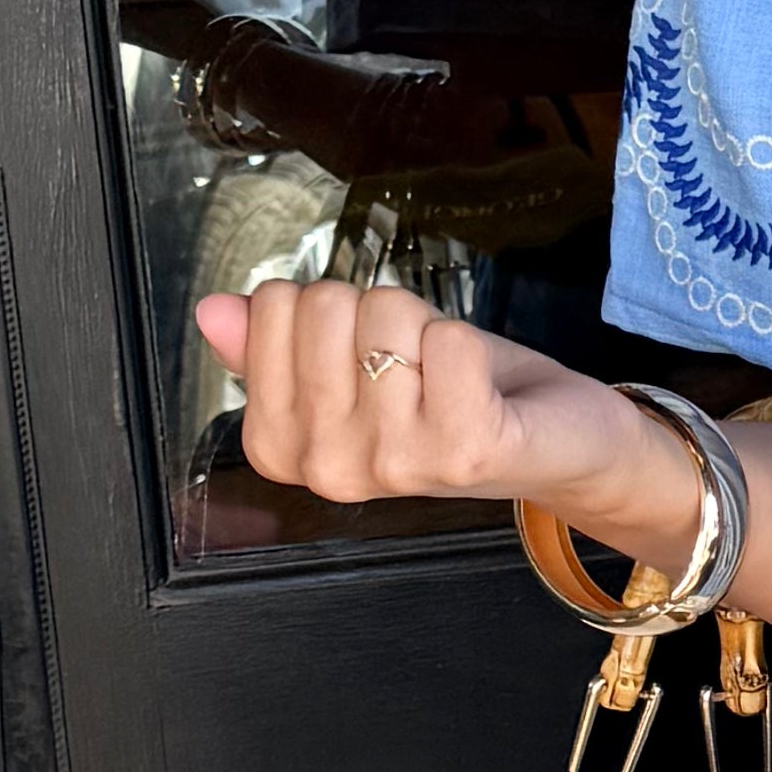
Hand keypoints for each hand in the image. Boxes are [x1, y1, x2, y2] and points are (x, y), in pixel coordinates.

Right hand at [191, 277, 691, 552]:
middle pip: (326, 303)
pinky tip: (481, 388)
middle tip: (416, 364)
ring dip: (426, 328)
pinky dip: (470, 344)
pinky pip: (446, 338)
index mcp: (283, 447)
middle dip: (380, 312)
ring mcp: (392, 465)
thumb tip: (213, 310)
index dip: (329, 307)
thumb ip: (277, 342)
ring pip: (386, 313)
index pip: (273, 305)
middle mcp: (327, 468)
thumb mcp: (354, 362)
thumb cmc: (454, 396)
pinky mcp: (459, 451)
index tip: (363, 352)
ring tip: (449, 378)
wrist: (558, 443)